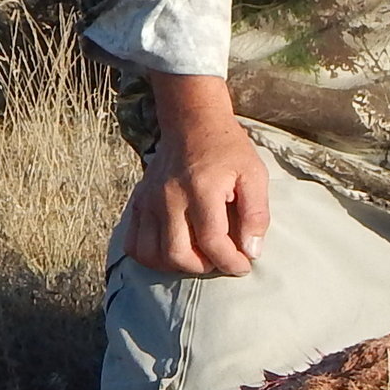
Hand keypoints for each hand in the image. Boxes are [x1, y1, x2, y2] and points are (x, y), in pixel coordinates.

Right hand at [122, 73, 270, 274]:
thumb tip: (252, 251)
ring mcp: (148, 200)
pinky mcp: (137, 201)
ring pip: (152, 254)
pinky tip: (173, 248)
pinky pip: (133, 243)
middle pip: (177, 254)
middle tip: (219, 259)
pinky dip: (151, 256)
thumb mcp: (255, 174)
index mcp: (201, 188)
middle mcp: (169, 196)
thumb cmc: (228, 150)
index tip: (244, 264)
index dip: (231, 262)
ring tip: (198, 256)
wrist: (192, 123)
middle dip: (204, 267)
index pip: (212, 242)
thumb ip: (257, 214)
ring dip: (176, 265)